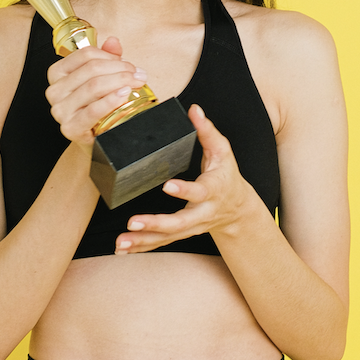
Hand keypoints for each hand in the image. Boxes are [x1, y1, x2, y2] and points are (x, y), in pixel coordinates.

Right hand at [45, 37, 147, 154]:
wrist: (94, 137)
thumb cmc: (94, 105)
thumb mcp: (99, 78)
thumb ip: (105, 58)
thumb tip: (113, 41)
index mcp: (57, 73)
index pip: (85, 55)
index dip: (110, 57)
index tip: (128, 64)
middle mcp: (55, 90)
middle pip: (91, 69)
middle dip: (120, 69)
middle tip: (138, 75)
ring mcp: (60, 110)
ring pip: (93, 86)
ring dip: (119, 82)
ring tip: (136, 84)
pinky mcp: (70, 128)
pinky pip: (93, 110)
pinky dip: (110, 101)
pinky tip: (124, 96)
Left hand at [115, 104, 254, 253]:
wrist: (238, 208)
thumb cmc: (226, 174)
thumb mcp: (222, 150)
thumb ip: (207, 131)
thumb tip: (194, 109)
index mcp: (213, 190)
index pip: (199, 191)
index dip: (184, 190)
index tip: (167, 185)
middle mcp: (202, 213)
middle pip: (179, 223)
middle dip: (155, 224)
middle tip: (133, 221)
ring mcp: (191, 227)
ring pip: (167, 237)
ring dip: (143, 240)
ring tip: (121, 242)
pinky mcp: (181, 233)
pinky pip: (160, 242)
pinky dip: (141, 246)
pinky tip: (122, 249)